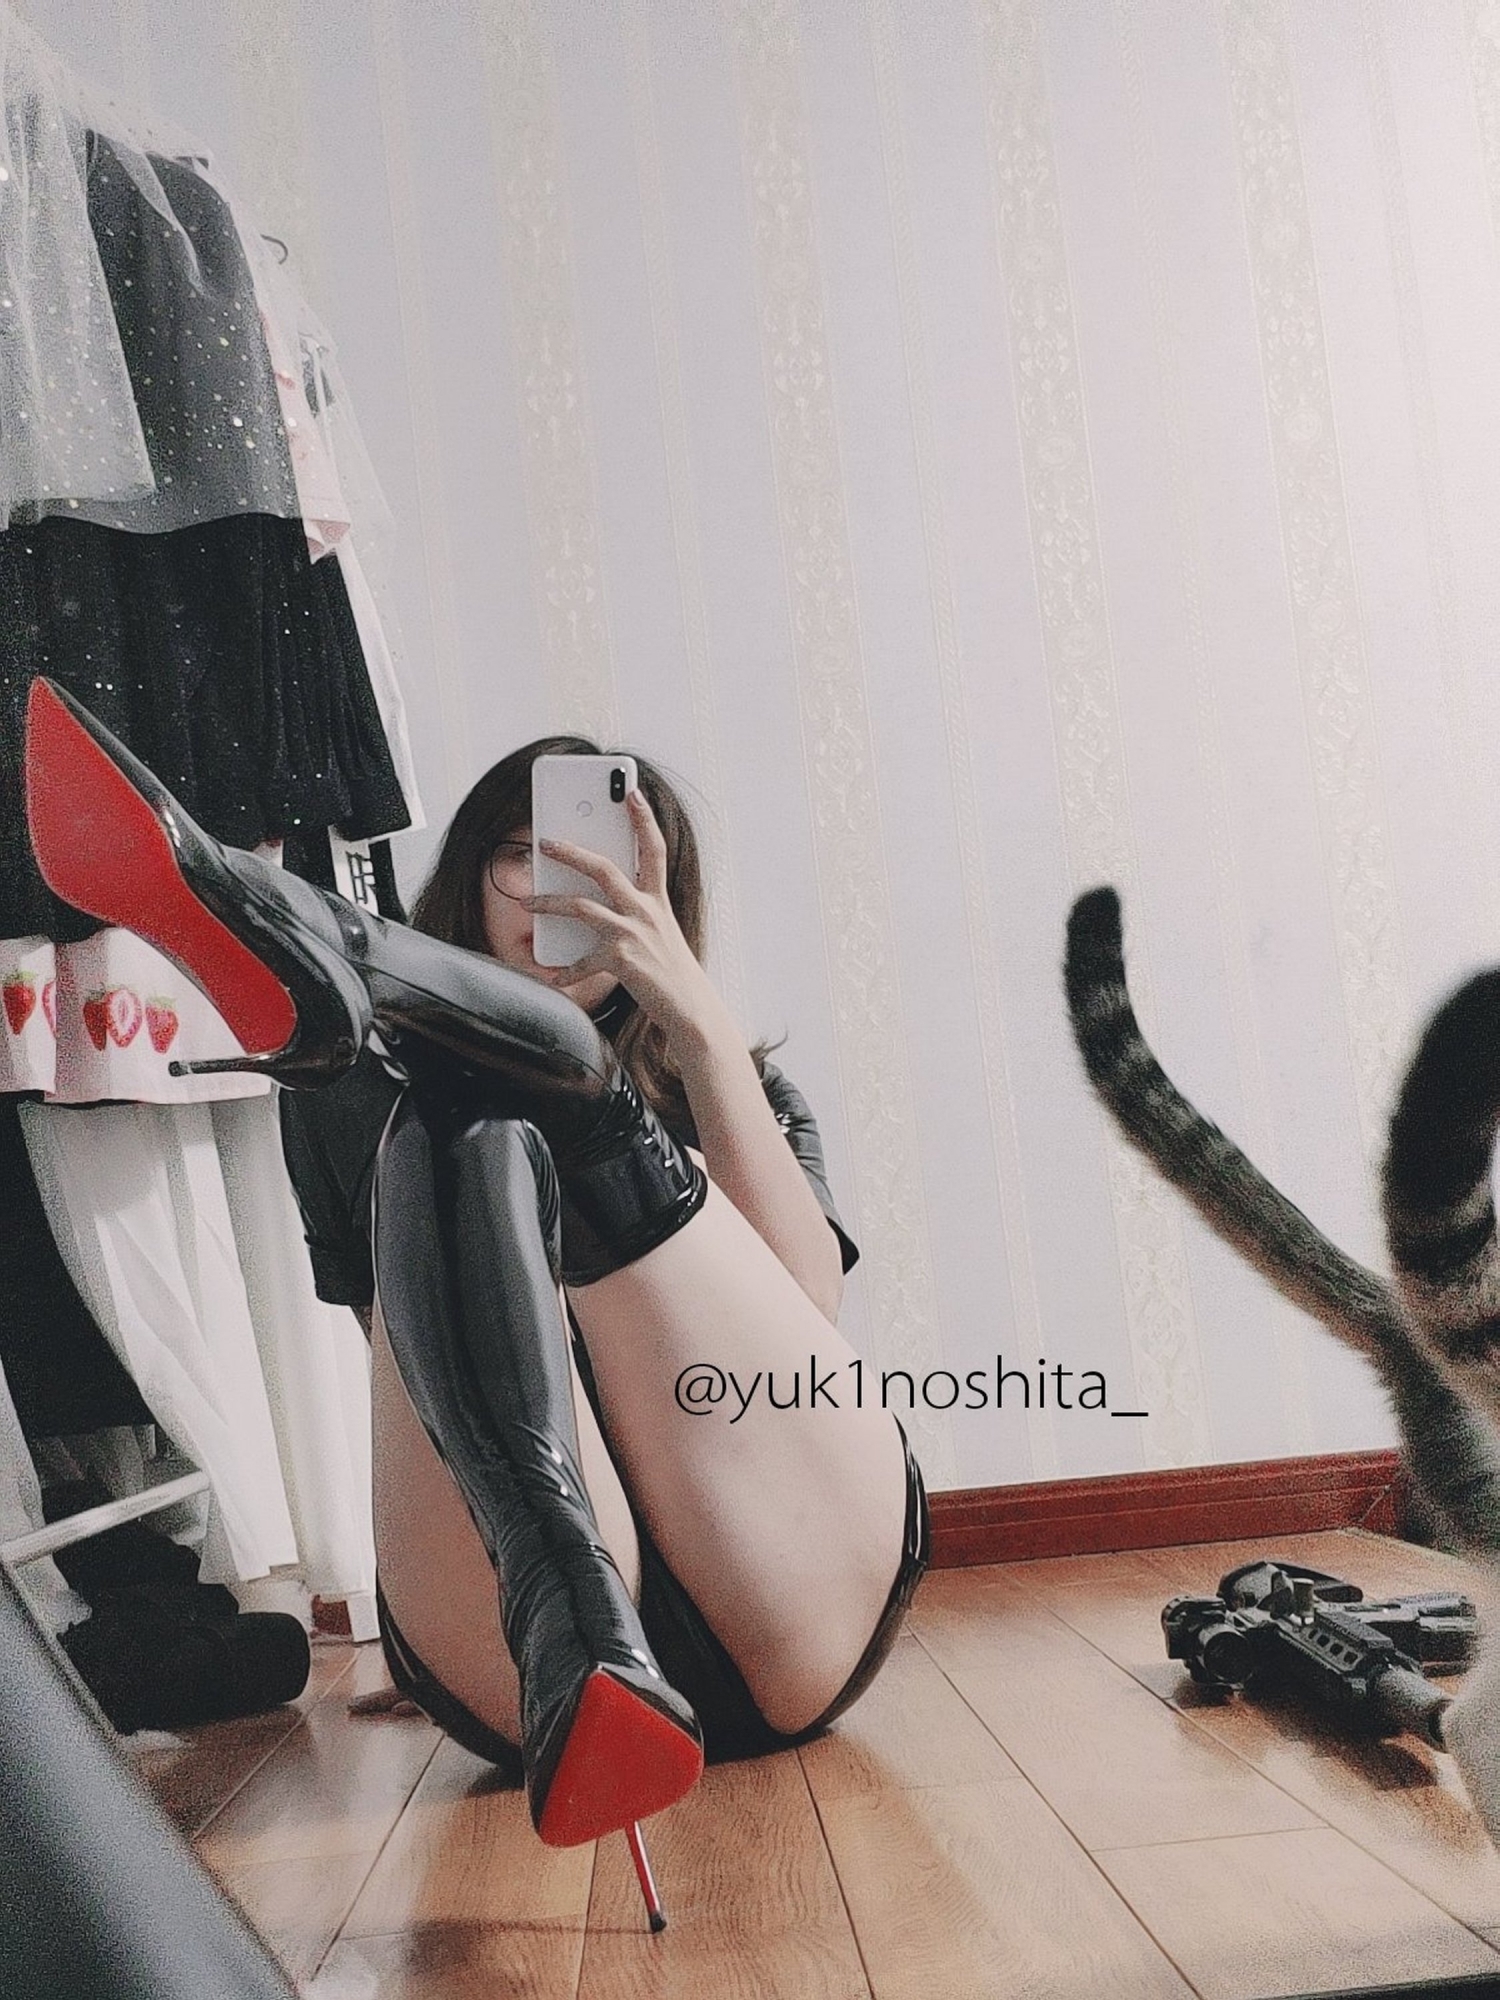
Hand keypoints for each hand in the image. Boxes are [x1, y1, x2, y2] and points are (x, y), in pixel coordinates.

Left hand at [528, 790, 726, 1059]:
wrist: (692, 1010)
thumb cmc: (672, 973)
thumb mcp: (660, 934)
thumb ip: (635, 914)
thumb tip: (597, 904)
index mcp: (657, 900)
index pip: (653, 848)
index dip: (643, 818)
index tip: (632, 792)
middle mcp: (646, 910)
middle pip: (603, 867)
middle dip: (570, 851)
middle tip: (545, 841)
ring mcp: (633, 933)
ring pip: (581, 906)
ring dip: (548, 902)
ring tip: (527, 903)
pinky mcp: (621, 959)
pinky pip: (583, 960)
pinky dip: (566, 969)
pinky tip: (555, 975)